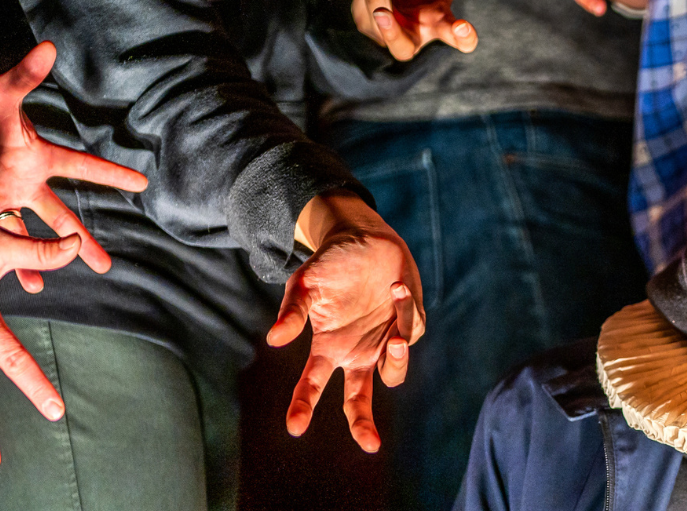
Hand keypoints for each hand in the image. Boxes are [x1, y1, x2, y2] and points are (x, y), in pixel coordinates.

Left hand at [0, 41, 149, 292]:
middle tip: (107, 265)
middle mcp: (25, 182)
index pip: (82, 167)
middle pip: (61, 216)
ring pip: (27, 234)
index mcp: (39, 156)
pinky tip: (6, 279)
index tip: (141, 184)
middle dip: (83, 241)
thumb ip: (24, 76)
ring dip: (38, 259)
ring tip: (42, 286)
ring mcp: (2, 197)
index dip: (111, 174)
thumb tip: (48, 47)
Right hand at [267, 190, 424, 451]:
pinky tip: (396, 288)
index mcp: (328, 348)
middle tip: (370, 444)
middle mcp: (356, 352)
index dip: (303, 406)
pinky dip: (405, 312)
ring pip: (393, 373)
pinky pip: (411, 332)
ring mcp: (383, 342)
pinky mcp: (409, 327)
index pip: (312, 384)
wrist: (367, 241)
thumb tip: (274, 340)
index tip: (295, 427)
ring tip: (393, 340)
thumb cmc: (329, 265)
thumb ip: (292, 312)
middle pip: (358, 400)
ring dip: (396, 360)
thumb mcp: (305, 284)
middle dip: (362, 423)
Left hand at [354, 0, 498, 60]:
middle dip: (391, 32)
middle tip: (382, 13)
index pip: (456, 39)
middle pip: (401, 44)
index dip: (462, 38)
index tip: (464, 28)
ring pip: (375, 2)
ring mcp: (383, 28)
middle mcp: (411, 34)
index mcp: (440, 26)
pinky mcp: (363, 12)